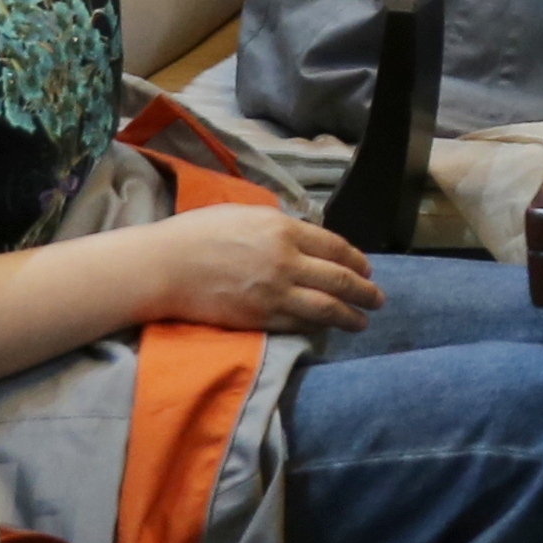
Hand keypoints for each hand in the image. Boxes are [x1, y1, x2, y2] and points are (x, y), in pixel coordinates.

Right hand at [137, 204, 376, 336]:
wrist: (164, 267)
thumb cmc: (198, 233)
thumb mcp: (246, 214)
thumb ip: (279, 225)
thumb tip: (304, 235)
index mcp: (284, 230)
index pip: (336, 247)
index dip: (356, 260)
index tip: (366, 269)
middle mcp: (287, 261)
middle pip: (339, 279)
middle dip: (365, 291)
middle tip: (378, 299)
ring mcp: (274, 292)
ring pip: (326, 308)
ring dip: (350, 316)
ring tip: (363, 321)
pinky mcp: (258, 318)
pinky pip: (298, 325)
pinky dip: (318, 327)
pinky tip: (326, 329)